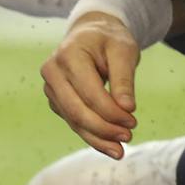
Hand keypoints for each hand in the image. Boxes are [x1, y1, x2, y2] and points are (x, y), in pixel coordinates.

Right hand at [41, 13, 139, 158]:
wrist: (92, 33)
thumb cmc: (109, 40)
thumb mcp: (123, 50)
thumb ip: (124, 79)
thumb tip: (127, 109)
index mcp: (69, 55)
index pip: (90, 92)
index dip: (111, 112)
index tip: (133, 122)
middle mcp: (53, 72)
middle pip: (77, 111)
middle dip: (104, 129)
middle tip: (128, 138)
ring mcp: (51, 88)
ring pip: (73, 121)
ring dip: (98, 138)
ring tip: (120, 150)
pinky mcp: (56, 100)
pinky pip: (73, 122)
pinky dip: (92, 136)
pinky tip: (109, 146)